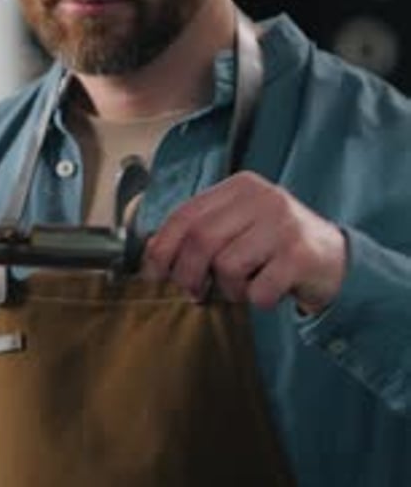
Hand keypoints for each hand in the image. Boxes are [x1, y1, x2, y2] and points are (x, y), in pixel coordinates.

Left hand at [143, 172, 346, 312]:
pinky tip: (269, 291)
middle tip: (195, 291)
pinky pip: (259, 289)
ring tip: (243, 287)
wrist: (334, 259)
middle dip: (188, 274)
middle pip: (201, 239)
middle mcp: (263, 198)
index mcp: (241, 187)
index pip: (186, 213)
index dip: (162, 246)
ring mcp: (284, 224)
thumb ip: (201, 232)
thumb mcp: (238, 227)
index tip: (153, 273)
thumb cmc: (276, 246)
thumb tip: (152, 254)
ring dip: (229, 289)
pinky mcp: (300, 254)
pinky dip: (257, 299)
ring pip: (228, 265)